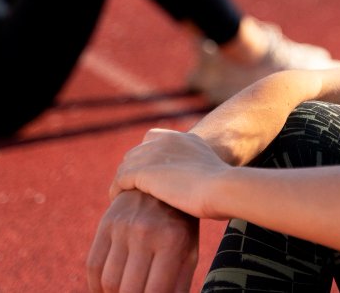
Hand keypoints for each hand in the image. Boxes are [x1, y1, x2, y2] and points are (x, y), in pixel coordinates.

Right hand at [87, 190, 198, 292]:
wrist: (161, 183)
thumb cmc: (180, 225)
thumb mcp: (189, 250)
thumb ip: (180, 284)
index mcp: (172, 241)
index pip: (155, 292)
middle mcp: (145, 232)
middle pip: (128, 290)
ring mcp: (123, 226)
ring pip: (108, 281)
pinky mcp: (106, 223)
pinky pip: (93, 265)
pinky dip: (96, 286)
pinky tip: (105, 291)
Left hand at [110, 129, 229, 217]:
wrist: (222, 188)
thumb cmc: (223, 190)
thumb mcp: (211, 173)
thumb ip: (198, 172)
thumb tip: (200, 186)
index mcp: (184, 138)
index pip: (152, 139)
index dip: (146, 157)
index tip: (146, 174)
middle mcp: (167, 140)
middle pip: (136, 152)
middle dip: (133, 169)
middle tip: (130, 189)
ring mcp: (154, 153)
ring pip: (126, 165)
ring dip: (122, 180)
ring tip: (121, 197)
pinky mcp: (144, 170)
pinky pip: (120, 179)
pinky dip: (116, 190)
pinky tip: (116, 201)